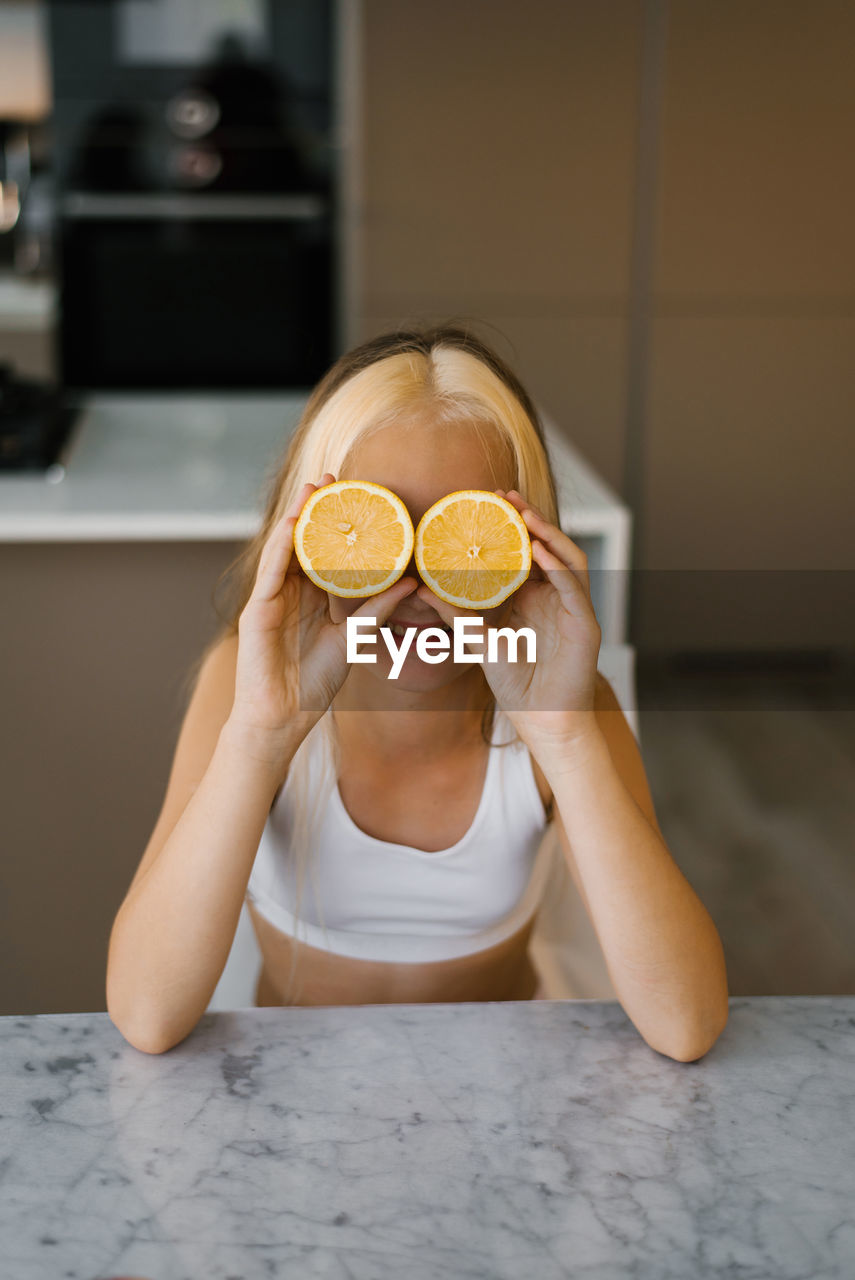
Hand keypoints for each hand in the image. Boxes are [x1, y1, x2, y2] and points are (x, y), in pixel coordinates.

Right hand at [231, 473, 418, 741]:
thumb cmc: (314, 685)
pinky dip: (280, 546)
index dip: (336, 525)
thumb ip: (379, 610)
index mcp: (310, 598)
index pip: (323, 552)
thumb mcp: (355, 639)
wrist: (284, 718)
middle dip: (315, 509)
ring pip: (284, 549)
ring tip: (312, 488)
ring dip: (296, 516)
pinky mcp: (256, 611)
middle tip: (333, 478)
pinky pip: (270, 572)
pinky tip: (291, 523)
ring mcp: (270, 600)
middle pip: (303, 542)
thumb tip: (414, 582)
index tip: (355, 496)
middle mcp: (288, 593)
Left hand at [415, 488, 600, 752]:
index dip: (512, 527)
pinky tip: (538, 551)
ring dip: (548, 534)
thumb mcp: (480, 642)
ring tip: (523, 515)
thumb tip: (421, 591)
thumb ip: (456, 615)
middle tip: (504, 495)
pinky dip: (557, 566)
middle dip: (529, 519)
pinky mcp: (586, 624)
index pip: (527, 553)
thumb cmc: (517, 686)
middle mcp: (557, 598)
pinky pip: (573, 587)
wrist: (543, 721)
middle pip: (549, 547)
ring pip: (567, 558)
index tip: (489, 502)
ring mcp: (574, 608)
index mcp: (535, 599)